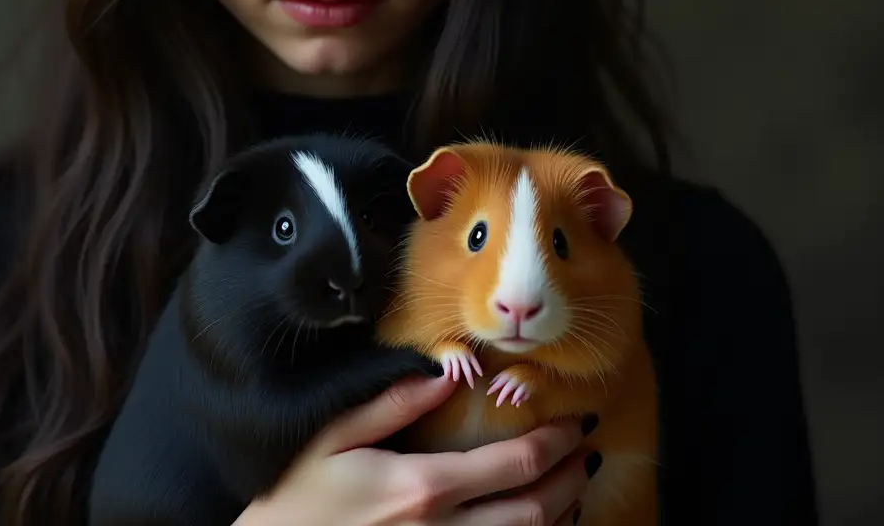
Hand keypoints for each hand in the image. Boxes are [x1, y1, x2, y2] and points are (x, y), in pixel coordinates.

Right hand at [234, 374, 591, 525]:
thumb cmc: (297, 495)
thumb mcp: (333, 436)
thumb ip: (393, 402)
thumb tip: (447, 373)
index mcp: (424, 487)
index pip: (514, 465)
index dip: (555, 442)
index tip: (575, 421)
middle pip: (534, 510)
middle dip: (570, 479)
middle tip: (586, 451)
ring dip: (559, 515)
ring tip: (572, 485)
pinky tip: (537, 523)